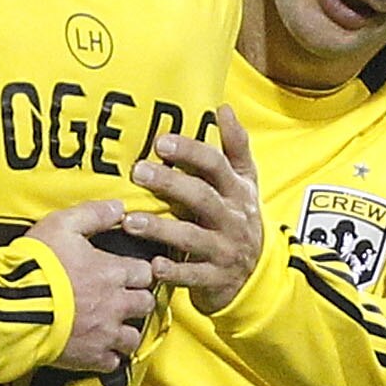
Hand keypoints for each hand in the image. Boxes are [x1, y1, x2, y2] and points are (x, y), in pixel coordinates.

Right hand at [31, 198, 175, 373]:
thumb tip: (119, 207)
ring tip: (113, 327)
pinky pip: (112, 362)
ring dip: (126, 331)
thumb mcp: (62, 224)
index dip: (138, 271)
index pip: (145, 272)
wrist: (16, 305)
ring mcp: (104, 332)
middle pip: (146, 304)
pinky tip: (98, 349)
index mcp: (113, 271)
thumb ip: (93, 214)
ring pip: (133, 337)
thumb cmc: (37, 265)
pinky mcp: (90, 356)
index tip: (129, 273)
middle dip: (138, 300)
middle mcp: (116, 303)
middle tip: (124, 299)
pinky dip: (108, 357)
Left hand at [128, 107, 264, 313]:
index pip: (216, 165)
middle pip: (201, 197)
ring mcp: (224, 249)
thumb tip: (224, 107)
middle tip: (137, 172)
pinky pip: (192, 275)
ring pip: (191, 237)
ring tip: (129, 221)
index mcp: (237, 190)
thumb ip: (235, 146)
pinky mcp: (215, 278)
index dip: (190, 152)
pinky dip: (173, 272)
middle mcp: (232, 218)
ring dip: (160, 229)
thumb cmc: (239, 218)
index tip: (160, 142)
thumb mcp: (245, 182)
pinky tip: (153, 266)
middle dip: (170, 184)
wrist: (256, 272)